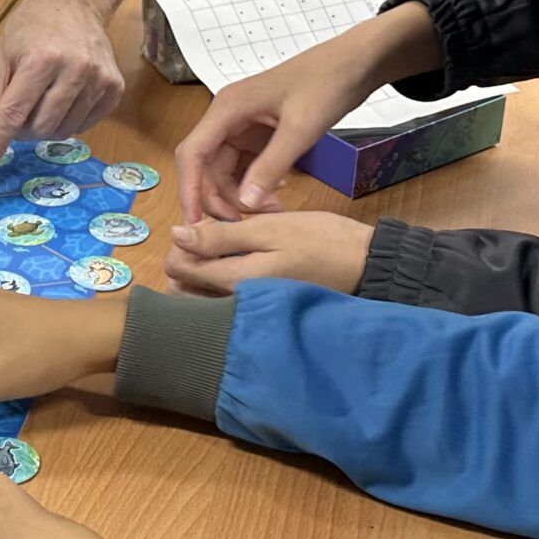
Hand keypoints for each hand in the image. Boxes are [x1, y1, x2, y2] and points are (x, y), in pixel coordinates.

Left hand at [0, 0, 123, 177]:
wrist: (74, 1)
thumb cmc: (30, 29)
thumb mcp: (1, 60)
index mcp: (40, 60)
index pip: (12, 115)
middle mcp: (74, 70)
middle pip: (39, 128)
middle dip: (22, 129)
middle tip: (19, 107)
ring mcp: (99, 79)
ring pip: (63, 131)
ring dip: (45, 125)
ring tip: (41, 97)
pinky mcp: (115, 87)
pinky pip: (85, 125)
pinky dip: (68, 121)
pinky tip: (64, 97)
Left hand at [166, 211, 372, 295]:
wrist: (364, 266)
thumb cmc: (319, 241)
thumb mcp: (270, 228)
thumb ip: (221, 235)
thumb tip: (175, 235)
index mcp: (233, 282)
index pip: (177, 270)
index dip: (181, 243)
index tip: (203, 226)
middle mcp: (233, 305)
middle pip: (184, 289)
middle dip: (188, 260)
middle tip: (213, 236)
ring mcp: (246, 312)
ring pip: (201, 296)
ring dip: (203, 272)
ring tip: (227, 248)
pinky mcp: (259, 310)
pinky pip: (224, 299)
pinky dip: (221, 280)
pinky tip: (241, 261)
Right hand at [174, 4, 437, 222]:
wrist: (354, 63)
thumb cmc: (326, 85)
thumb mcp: (300, 130)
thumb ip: (270, 167)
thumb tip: (244, 204)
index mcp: (227, 109)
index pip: (192, 154)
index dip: (189, 190)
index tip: (196, 225)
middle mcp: (228, 116)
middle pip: (207, 166)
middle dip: (221, 198)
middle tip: (245, 224)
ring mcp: (243, 124)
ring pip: (226, 169)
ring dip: (241, 193)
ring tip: (272, 208)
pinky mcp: (259, 131)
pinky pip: (247, 164)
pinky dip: (257, 181)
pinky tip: (279, 189)